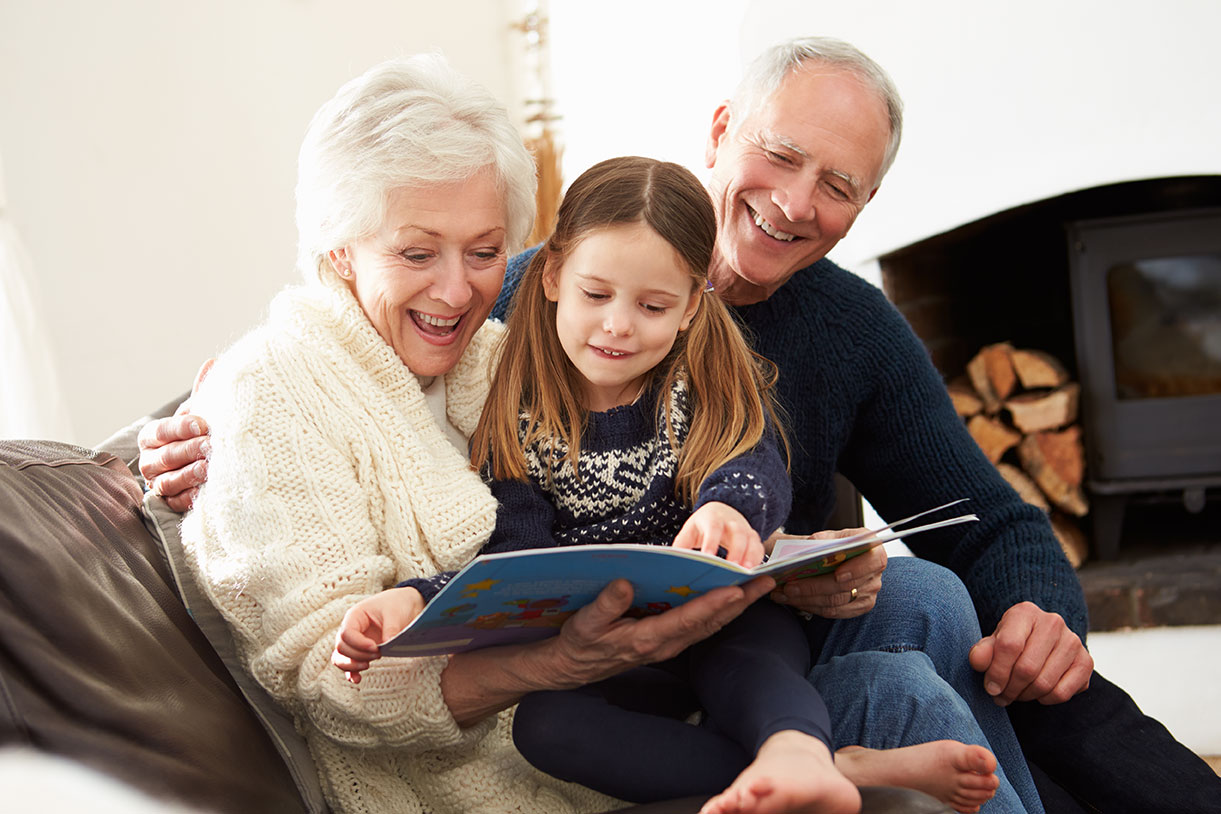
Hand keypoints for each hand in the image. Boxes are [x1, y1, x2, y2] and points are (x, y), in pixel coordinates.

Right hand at [138, 359, 214, 510]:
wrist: (206, 465)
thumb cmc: (200, 435)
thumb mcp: (201, 414)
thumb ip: (204, 393)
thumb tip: (213, 363)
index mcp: (153, 436)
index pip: (161, 430)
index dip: (180, 427)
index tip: (202, 423)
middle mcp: (150, 461)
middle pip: (164, 456)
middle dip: (188, 450)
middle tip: (210, 445)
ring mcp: (158, 484)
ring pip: (168, 481)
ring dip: (189, 474)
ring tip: (209, 469)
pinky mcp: (169, 504)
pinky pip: (176, 503)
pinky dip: (190, 498)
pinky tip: (205, 493)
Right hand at [332, 587, 425, 683]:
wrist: (406, 605)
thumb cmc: (398, 604)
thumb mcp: (395, 613)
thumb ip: (391, 628)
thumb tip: (387, 643)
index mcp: (355, 616)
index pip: (346, 633)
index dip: (359, 644)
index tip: (376, 647)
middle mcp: (351, 629)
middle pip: (341, 647)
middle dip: (358, 655)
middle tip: (378, 654)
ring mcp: (354, 641)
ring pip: (340, 657)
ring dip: (351, 665)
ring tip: (368, 665)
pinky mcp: (361, 651)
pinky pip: (348, 664)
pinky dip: (351, 673)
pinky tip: (357, 679)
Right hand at [541, 576, 774, 688]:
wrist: (575, 667)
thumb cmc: (580, 642)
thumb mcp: (585, 622)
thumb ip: (606, 605)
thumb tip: (625, 584)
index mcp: (648, 638)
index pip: (688, 619)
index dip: (713, 604)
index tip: (736, 589)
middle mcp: (666, 644)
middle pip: (711, 622)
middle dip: (740, 602)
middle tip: (766, 582)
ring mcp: (670, 644)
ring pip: (711, 625)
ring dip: (737, 606)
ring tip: (760, 587)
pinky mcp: (669, 640)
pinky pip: (702, 626)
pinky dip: (722, 611)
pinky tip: (734, 598)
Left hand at [672, 502, 764, 566]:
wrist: (721, 511)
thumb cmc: (702, 525)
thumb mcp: (689, 531)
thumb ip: (682, 545)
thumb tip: (673, 562)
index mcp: (712, 518)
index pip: (713, 528)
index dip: (711, 542)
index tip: (708, 557)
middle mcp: (731, 522)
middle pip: (737, 533)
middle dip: (737, 551)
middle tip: (734, 568)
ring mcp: (745, 529)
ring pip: (751, 540)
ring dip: (751, 556)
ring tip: (748, 573)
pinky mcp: (753, 538)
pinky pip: (759, 548)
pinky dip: (758, 560)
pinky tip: (754, 573)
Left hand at [767, 532, 885, 618]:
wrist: (837, 558)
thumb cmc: (833, 544)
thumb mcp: (830, 536)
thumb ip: (823, 539)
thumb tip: (812, 544)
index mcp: (874, 550)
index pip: (873, 561)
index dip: (856, 569)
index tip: (837, 575)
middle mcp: (875, 573)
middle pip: (846, 587)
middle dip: (814, 587)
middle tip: (789, 586)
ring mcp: (868, 592)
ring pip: (835, 602)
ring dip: (806, 599)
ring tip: (783, 593)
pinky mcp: (858, 607)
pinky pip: (833, 612)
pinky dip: (810, 606)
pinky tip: (793, 600)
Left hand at [968, 601, 1092, 705]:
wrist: (1042, 640)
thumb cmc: (1012, 641)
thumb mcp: (993, 641)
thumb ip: (983, 651)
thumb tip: (977, 661)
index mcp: (1025, 612)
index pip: (1009, 646)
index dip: (997, 672)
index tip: (990, 688)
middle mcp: (1053, 622)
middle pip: (1027, 668)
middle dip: (1010, 689)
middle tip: (1000, 696)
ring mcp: (1073, 641)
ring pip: (1044, 684)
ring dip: (1025, 696)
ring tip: (1015, 694)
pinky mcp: (1086, 662)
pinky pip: (1062, 693)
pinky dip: (1045, 700)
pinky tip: (1036, 693)